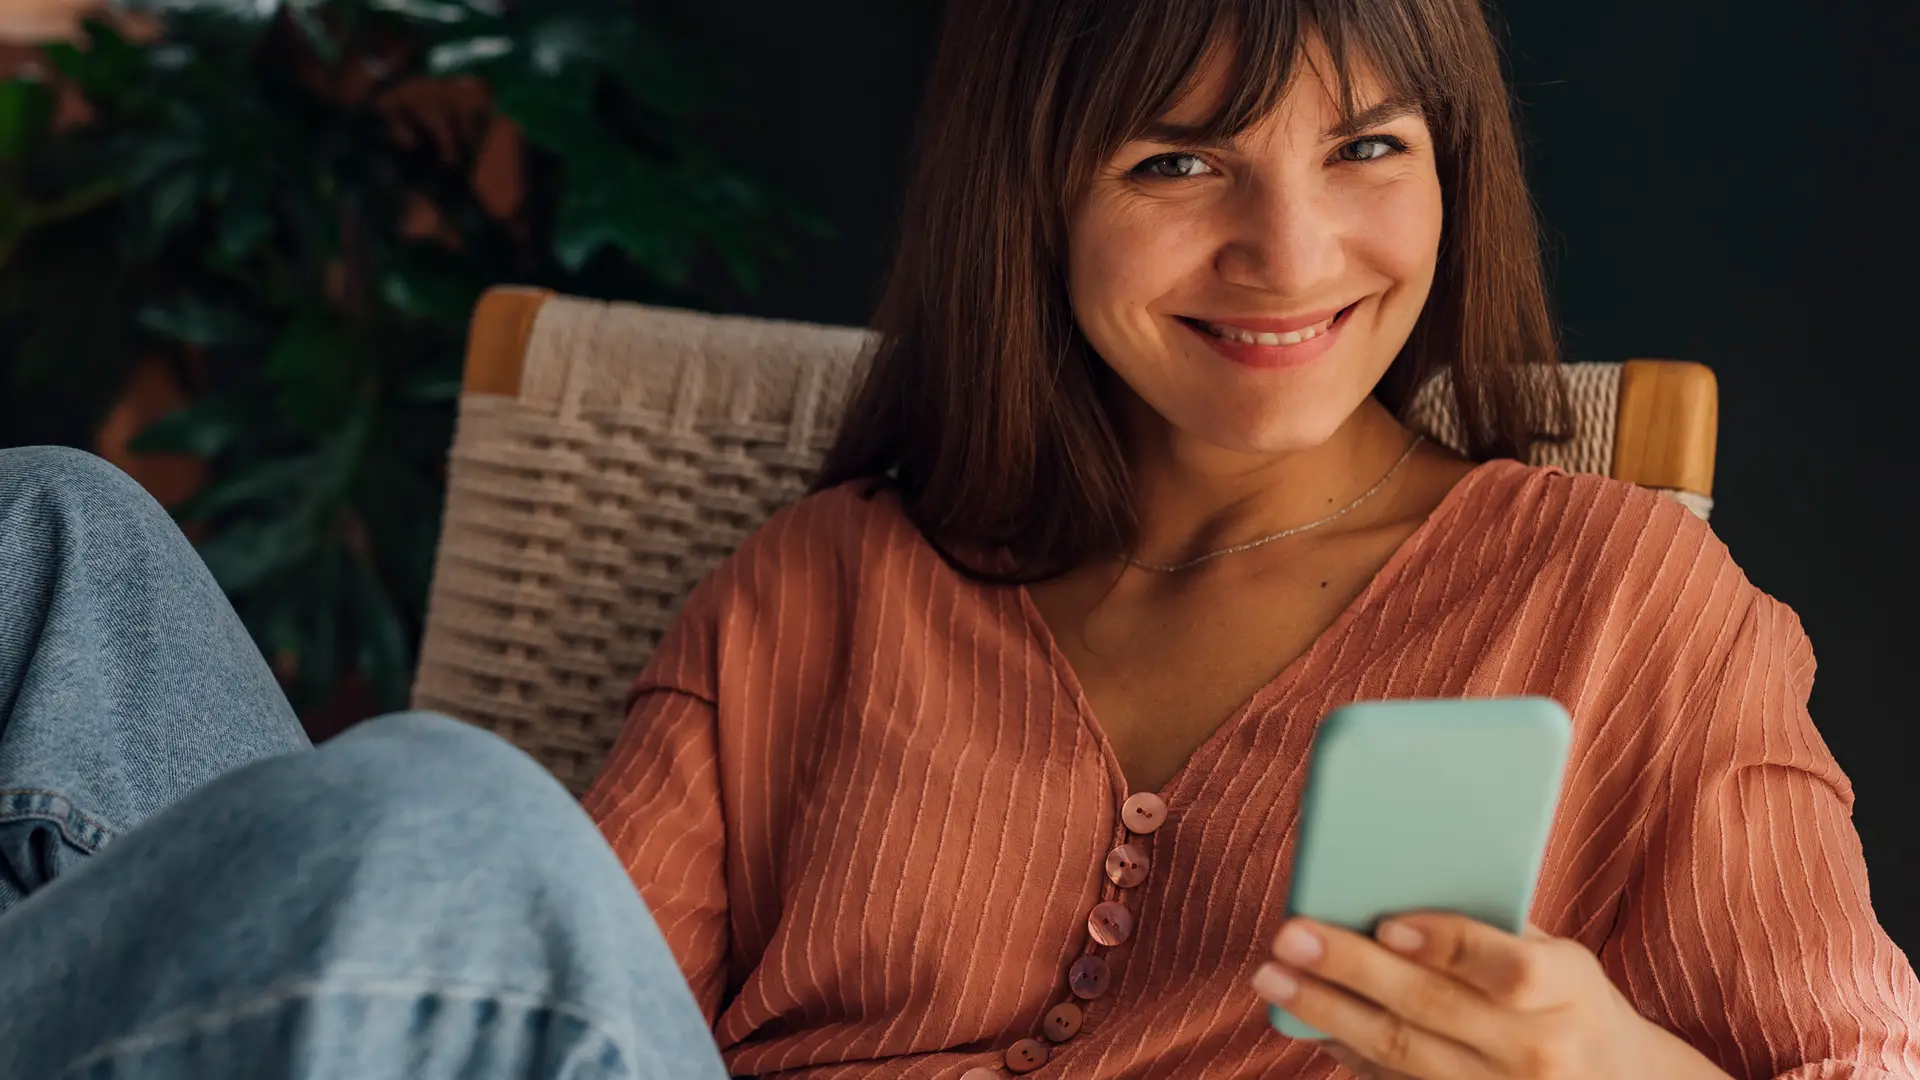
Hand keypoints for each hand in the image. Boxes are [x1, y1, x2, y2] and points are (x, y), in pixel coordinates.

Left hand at [1249, 913, 1733, 1078]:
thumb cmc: (1567, 997)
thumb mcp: (1556, 954)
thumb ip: (1487, 925)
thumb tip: (1384, 883)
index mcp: (1568, 992)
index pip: (1510, 971)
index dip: (1448, 946)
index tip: (1388, 925)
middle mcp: (1539, 1052)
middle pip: (1431, 1010)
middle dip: (1350, 970)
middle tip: (1288, 937)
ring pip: (1401, 1055)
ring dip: (1327, 1012)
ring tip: (1273, 978)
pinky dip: (1347, 1053)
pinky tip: (1308, 1022)